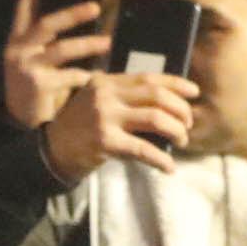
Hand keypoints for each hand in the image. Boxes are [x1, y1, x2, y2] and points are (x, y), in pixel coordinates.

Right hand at [1, 0, 108, 132]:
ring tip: (109, 41)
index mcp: (18, 42)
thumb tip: (84, 18)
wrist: (25, 128)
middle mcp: (18, 51)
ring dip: (88, 44)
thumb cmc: (39, 91)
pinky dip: (85, 77)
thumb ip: (53, 44)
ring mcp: (26, 67)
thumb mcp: (41, 63)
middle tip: (96, 6)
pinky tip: (94, 81)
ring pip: (61, 49)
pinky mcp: (38, 85)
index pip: (23, 8)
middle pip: (45, 24)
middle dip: (71, 13)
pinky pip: (70, 75)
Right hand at [41, 65, 198, 180]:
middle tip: (188, 124)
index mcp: (106, 82)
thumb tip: (169, 102)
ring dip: (177, 132)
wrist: (51, 149)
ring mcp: (105, 117)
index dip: (176, 84)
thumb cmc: (81, 126)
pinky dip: (162, 160)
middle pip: (157, 96)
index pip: (148, 78)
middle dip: (181, 111)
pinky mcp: (105, 141)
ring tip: (181, 141)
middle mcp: (105, 95)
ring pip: (157, 119)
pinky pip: (144, 149)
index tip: (194, 92)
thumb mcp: (98, 101)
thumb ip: (124, 96)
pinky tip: (169, 167)